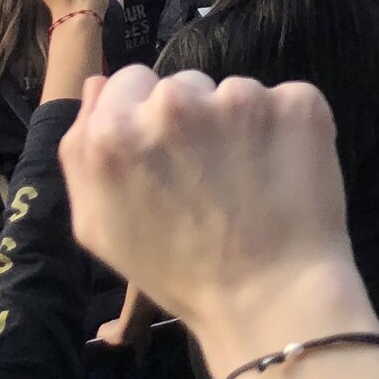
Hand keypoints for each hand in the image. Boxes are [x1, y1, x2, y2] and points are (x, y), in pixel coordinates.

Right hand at [61, 68, 368, 371]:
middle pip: (182, 84)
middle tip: (209, 177)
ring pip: (235, 92)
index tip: (167, 156)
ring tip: (247, 183)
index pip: (129, 82)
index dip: (145, 118)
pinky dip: (287, 129)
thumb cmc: (177, 270)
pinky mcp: (298, 102)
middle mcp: (173, 103)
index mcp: (114, 132)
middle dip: (192, 119)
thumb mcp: (98, 224)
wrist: (269, 296)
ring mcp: (241, 97)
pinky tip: (284, 172)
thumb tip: (96, 83)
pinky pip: (287, 100)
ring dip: (241, 124)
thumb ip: (80, 149)